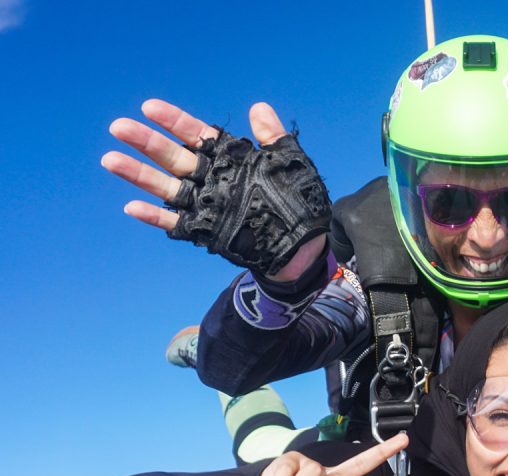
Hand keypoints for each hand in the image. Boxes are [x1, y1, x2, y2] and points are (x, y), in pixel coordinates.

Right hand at [102, 100, 328, 279]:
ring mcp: (205, 204)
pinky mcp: (204, 230)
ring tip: (110, 159)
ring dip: (138, 174)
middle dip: (146, 142)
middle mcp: (211, 178)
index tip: (149, 107)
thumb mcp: (289, 162)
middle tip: (118, 127)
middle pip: (173, 157)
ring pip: (166, 186)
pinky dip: (154, 216)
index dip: (174, 120)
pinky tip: (131, 207)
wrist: (303, 241)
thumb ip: (272, 136)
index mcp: (228, 158)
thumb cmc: (298, 198)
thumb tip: (258, 107)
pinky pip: (174, 222)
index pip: (196, 134)